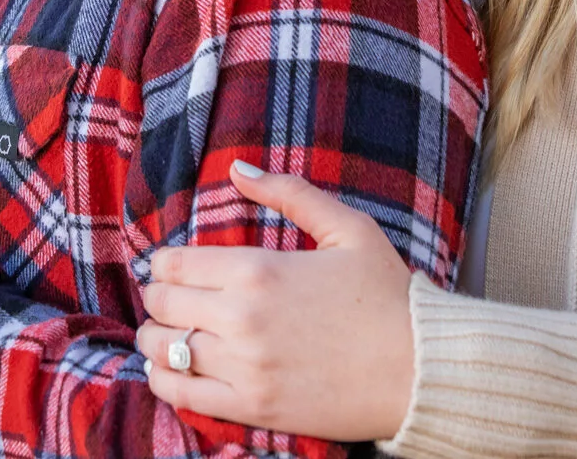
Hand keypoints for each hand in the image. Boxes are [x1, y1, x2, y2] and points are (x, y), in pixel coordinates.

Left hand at [135, 162, 415, 442]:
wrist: (421, 368)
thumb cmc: (388, 295)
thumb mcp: (347, 228)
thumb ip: (289, 192)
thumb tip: (239, 169)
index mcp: (258, 270)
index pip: (173, 265)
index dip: (164, 264)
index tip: (171, 268)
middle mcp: (242, 318)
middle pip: (162, 306)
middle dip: (159, 299)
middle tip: (169, 301)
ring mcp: (245, 368)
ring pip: (163, 352)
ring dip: (156, 341)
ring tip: (166, 336)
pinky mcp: (254, 408)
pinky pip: (184, 396)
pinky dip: (167, 382)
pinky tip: (173, 373)